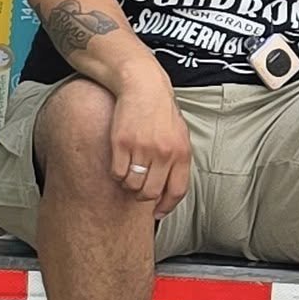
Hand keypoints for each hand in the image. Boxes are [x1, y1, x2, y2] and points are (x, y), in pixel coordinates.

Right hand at [109, 72, 192, 217]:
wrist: (143, 86)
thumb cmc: (161, 112)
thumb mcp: (179, 135)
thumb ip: (176, 160)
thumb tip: (169, 189)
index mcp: (181, 152)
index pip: (177, 191)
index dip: (166, 207)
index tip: (157, 213)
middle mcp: (163, 153)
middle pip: (151, 193)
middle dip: (143, 196)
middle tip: (138, 188)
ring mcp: (142, 148)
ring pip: (132, 185)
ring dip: (128, 184)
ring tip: (129, 171)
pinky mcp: (121, 143)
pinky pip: (116, 173)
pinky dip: (116, 174)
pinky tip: (119, 161)